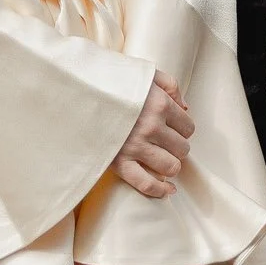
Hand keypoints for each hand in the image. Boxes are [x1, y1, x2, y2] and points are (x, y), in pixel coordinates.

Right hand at [112, 74, 191, 197]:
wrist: (77, 92)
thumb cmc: (112, 82)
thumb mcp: (145, 73)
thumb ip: (171, 85)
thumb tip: (185, 108)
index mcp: (160, 104)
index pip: (188, 127)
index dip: (182, 129)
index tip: (172, 128)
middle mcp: (151, 126)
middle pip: (182, 149)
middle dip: (177, 147)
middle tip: (164, 143)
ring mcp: (135, 146)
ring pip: (171, 167)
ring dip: (170, 165)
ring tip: (161, 159)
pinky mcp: (119, 162)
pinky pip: (147, 184)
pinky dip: (160, 191)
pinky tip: (167, 191)